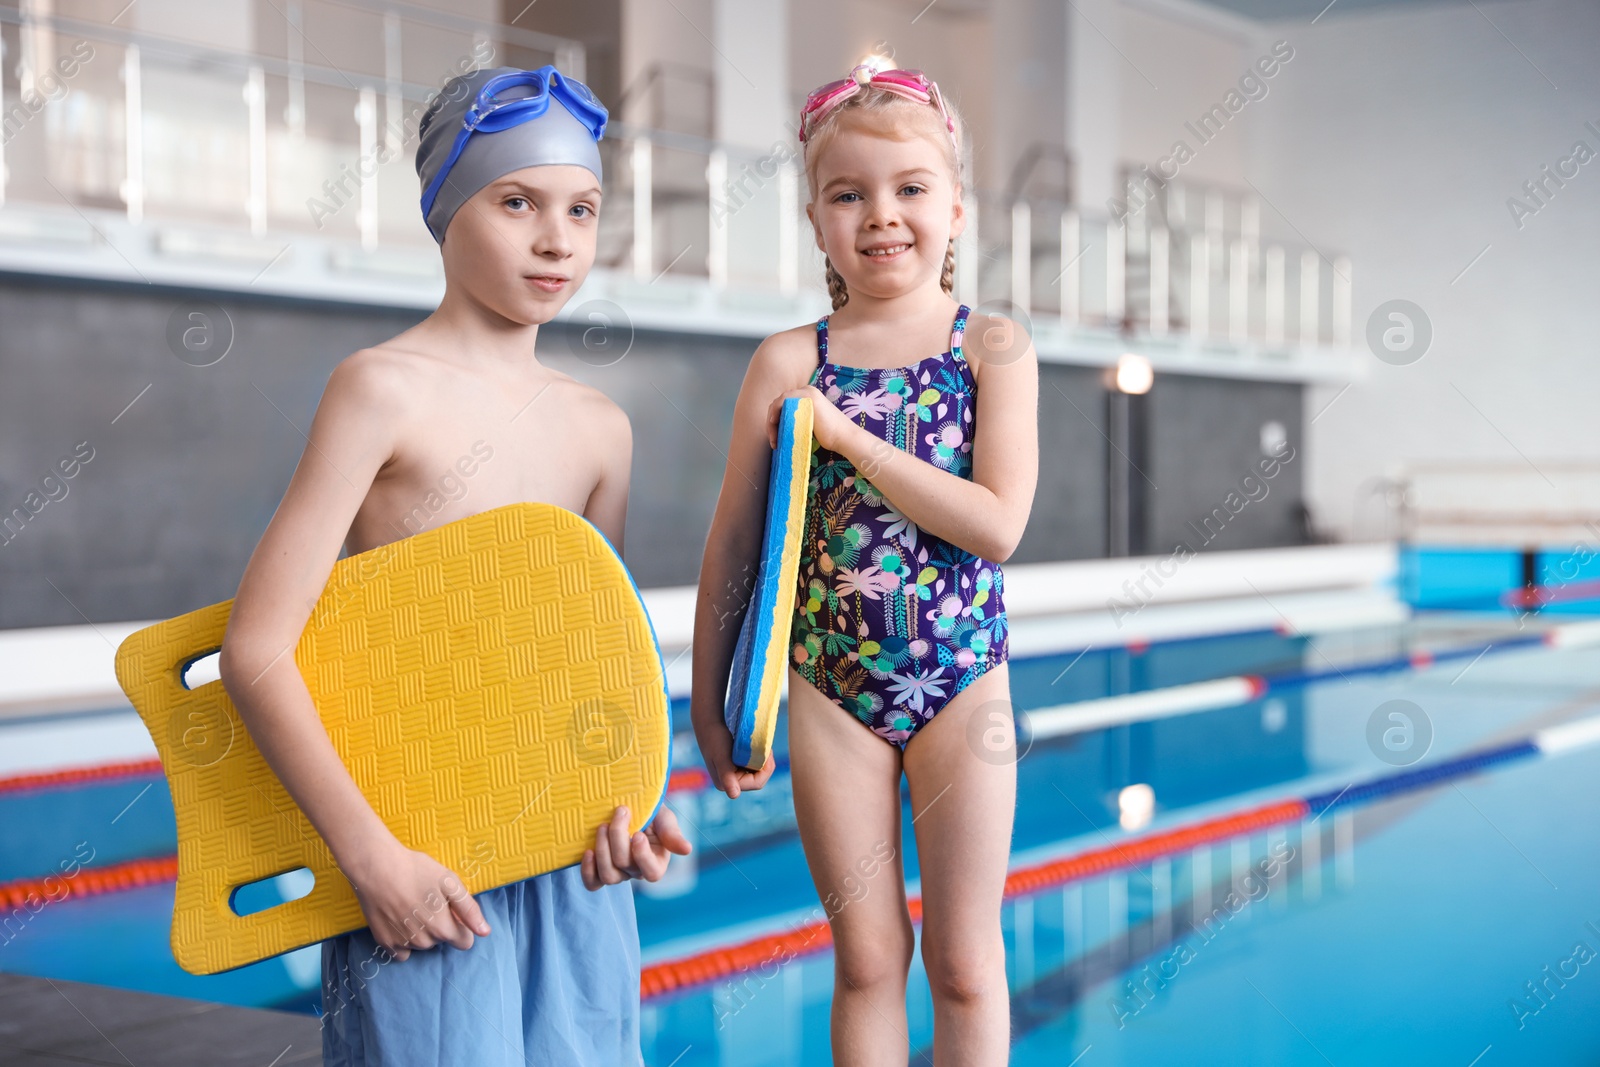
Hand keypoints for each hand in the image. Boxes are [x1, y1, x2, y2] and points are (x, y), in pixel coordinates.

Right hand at [344, 837, 489, 960]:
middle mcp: (424, 942)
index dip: (461, 925)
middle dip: (440, 925)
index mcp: (444, 929)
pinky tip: (399, 919)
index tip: (450, 910)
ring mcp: (403, 944)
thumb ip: (469, 910)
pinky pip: (401, 951)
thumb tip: (485, 932)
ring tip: (411, 905)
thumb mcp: (450, 883)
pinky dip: (403, 939)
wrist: (376, 868)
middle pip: (442, 940)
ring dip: (422, 930)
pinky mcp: (384, 943)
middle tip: (427, 901)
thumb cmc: (416, 870)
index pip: (464, 942)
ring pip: (422, 944)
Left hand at [581, 804, 693, 888]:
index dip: (642, 856)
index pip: (652, 872)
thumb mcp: (664, 818)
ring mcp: (618, 873)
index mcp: (657, 862)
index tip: (638, 833)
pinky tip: (588, 851)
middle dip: (618, 837)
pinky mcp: (600, 871)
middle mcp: (637, 872)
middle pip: (625, 865)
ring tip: (602, 826)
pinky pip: (593, 883)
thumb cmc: (650, 812)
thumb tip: (687, 850)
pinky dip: (588, 870)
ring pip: (609, 876)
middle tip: (620, 811)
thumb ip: (672, 833)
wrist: (629, 806)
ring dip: (603, 849)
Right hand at [696, 719, 778, 797]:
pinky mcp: (734, 767)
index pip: (756, 783)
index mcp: (726, 784)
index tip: (769, 753)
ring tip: (763, 747)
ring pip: (755, 772)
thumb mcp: (722, 758)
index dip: (766, 770)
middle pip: (757, 779)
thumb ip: (727, 777)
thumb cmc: (715, 739)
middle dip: (765, 765)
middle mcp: (729, 782)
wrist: (708, 725)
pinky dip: (757, 757)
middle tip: (768, 749)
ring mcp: (732, 775)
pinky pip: (751, 766)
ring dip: (762, 761)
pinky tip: (757, 748)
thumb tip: (734, 796)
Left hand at [767, 386, 849, 452]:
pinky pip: (783, 401)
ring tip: (774, 439)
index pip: (784, 404)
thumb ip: (798, 418)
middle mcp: (806, 390)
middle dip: (772, 422)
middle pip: (779, 403)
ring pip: (778, 402)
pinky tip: (774, 424)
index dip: (775, 419)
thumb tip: (780, 426)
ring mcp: (806, 393)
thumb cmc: (830, 435)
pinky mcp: (806, 398)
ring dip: (772, 421)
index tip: (775, 437)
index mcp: (808, 395)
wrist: (844, 437)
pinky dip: (775, 412)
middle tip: (773, 440)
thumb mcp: (810, 422)